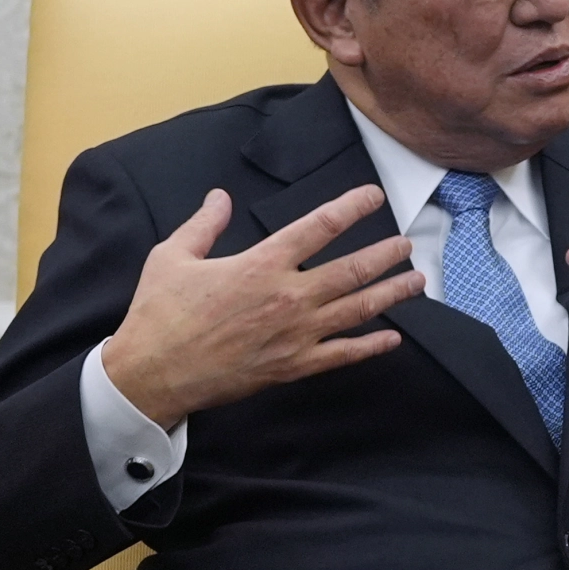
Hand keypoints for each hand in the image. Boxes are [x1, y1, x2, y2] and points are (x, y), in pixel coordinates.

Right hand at [100, 185, 421, 428]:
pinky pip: (343, 354)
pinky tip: (393, 337)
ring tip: (416, 281)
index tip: (374, 196)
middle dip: (385, 255)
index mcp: (260, 265)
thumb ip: (203, 224)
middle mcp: (287, 297)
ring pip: (358, 310)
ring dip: (391, 294)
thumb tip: (218, 196)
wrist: (152, 374)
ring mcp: (295, 334)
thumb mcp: (172, 257)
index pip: (318, 227)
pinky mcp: (294, 365)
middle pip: (351, 270)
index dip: (350, 208)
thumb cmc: (159, 314)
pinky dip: (372, 346)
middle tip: (407, 245)